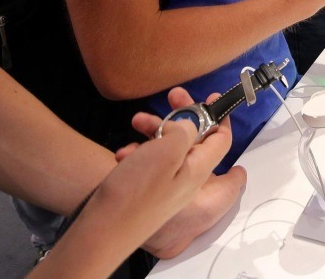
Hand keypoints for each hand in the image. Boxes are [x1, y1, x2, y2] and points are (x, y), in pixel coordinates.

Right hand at [116, 87, 245, 258]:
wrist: (102, 228)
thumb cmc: (137, 191)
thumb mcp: (167, 150)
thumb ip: (185, 131)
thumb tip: (188, 127)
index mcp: (199, 169)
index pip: (222, 141)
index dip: (219, 118)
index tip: (211, 99)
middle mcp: (187, 179)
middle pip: (194, 140)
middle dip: (182, 116)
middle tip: (172, 97)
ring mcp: (167, 185)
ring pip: (169, 148)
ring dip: (154, 131)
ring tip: (136, 122)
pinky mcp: (148, 189)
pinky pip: (150, 163)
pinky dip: (139, 152)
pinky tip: (123, 153)